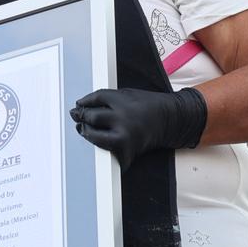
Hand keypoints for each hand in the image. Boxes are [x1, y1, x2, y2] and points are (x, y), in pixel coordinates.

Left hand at [70, 87, 206, 171]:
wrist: (170, 121)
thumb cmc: (148, 106)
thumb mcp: (128, 94)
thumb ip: (108, 99)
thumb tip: (83, 107)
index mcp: (124, 101)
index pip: (96, 98)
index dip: (84, 101)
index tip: (79, 104)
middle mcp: (123, 118)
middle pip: (92, 117)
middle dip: (82, 116)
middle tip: (77, 116)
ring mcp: (125, 137)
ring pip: (94, 136)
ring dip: (86, 132)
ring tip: (84, 128)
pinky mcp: (127, 152)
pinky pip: (106, 150)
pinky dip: (101, 146)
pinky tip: (99, 139)